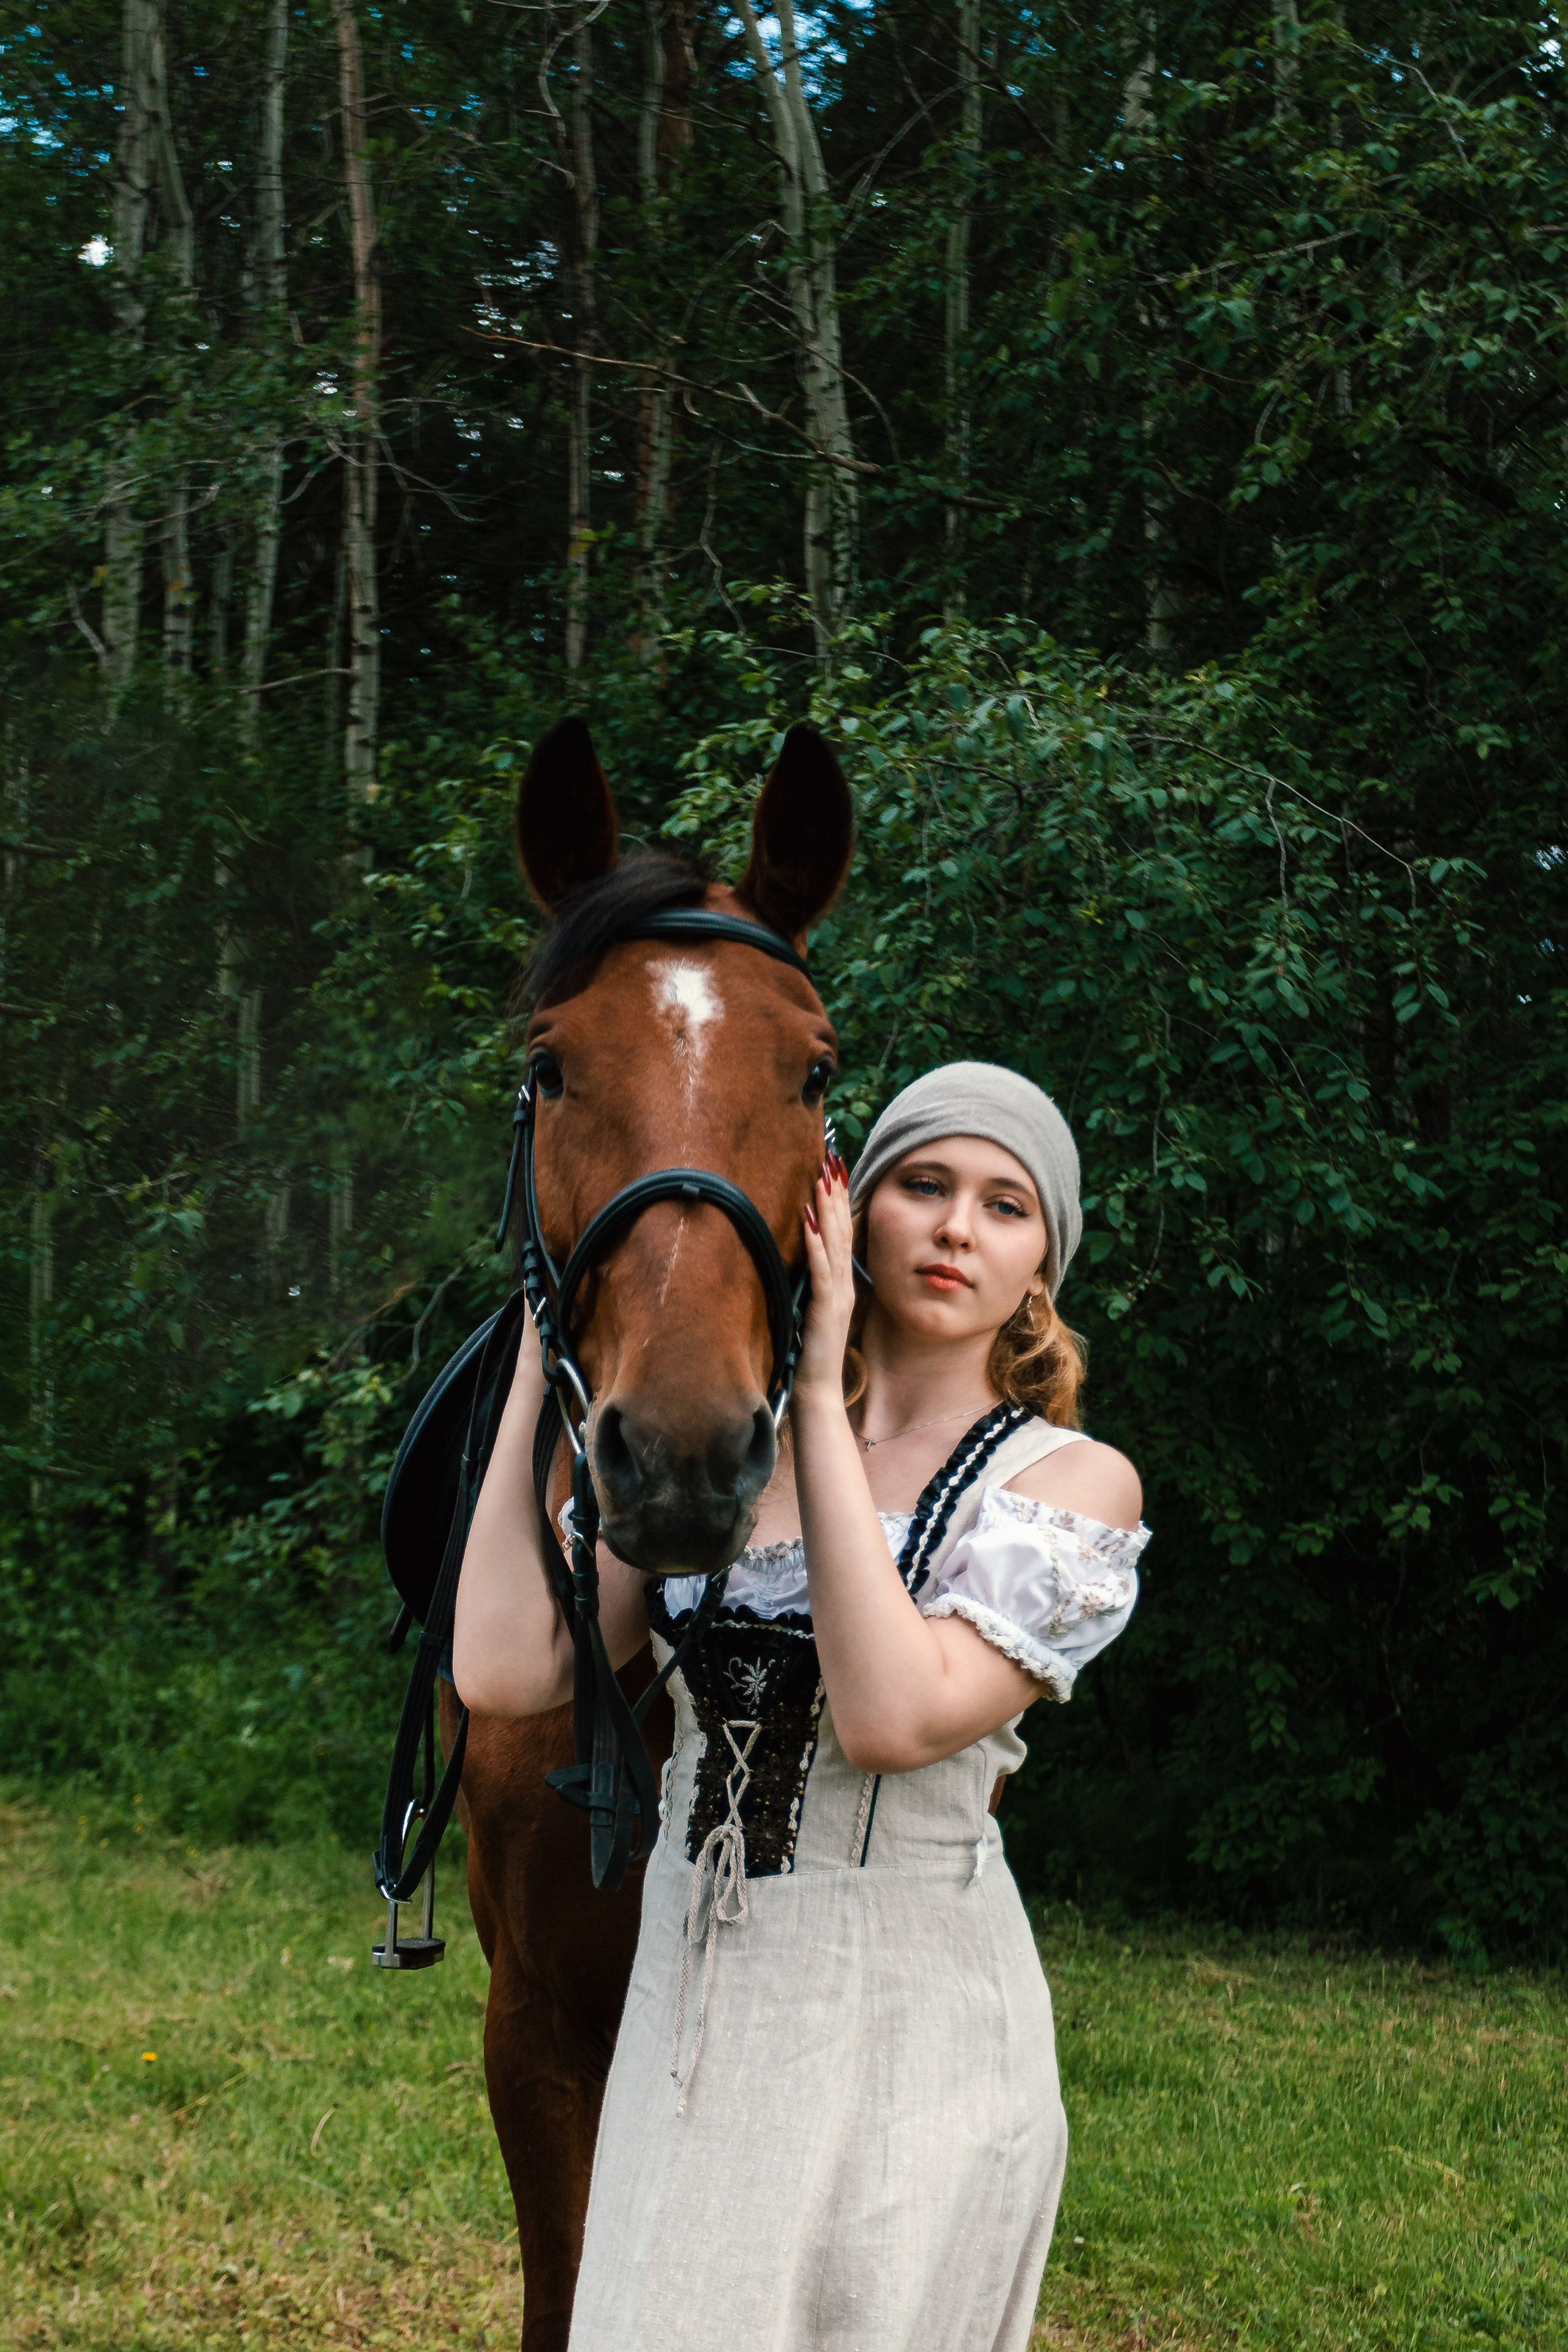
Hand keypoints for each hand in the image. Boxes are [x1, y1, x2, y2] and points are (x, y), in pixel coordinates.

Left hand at [794, 1153, 854, 1404]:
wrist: (818, 1390)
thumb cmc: (811, 1354)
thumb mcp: (811, 1311)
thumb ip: (811, 1286)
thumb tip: (800, 1260)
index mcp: (841, 1283)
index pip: (842, 1233)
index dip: (839, 1200)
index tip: (834, 1169)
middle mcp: (844, 1283)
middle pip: (841, 1229)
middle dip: (836, 1192)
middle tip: (831, 1158)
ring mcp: (838, 1295)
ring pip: (833, 1243)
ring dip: (827, 1208)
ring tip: (822, 1177)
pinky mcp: (825, 1309)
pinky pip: (820, 1269)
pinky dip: (814, 1243)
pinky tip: (808, 1220)